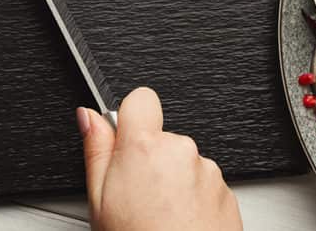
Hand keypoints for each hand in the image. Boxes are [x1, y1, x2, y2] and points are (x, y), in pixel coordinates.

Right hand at [78, 88, 241, 230]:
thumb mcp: (100, 200)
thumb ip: (96, 149)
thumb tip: (89, 116)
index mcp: (145, 147)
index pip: (141, 98)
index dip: (130, 117)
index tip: (124, 138)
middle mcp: (181, 151)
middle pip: (162, 137)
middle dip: (150, 158)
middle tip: (136, 195)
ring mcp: (207, 171)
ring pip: (183, 162)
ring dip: (173, 181)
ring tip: (158, 215)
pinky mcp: (226, 192)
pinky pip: (203, 183)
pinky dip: (192, 199)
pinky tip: (178, 222)